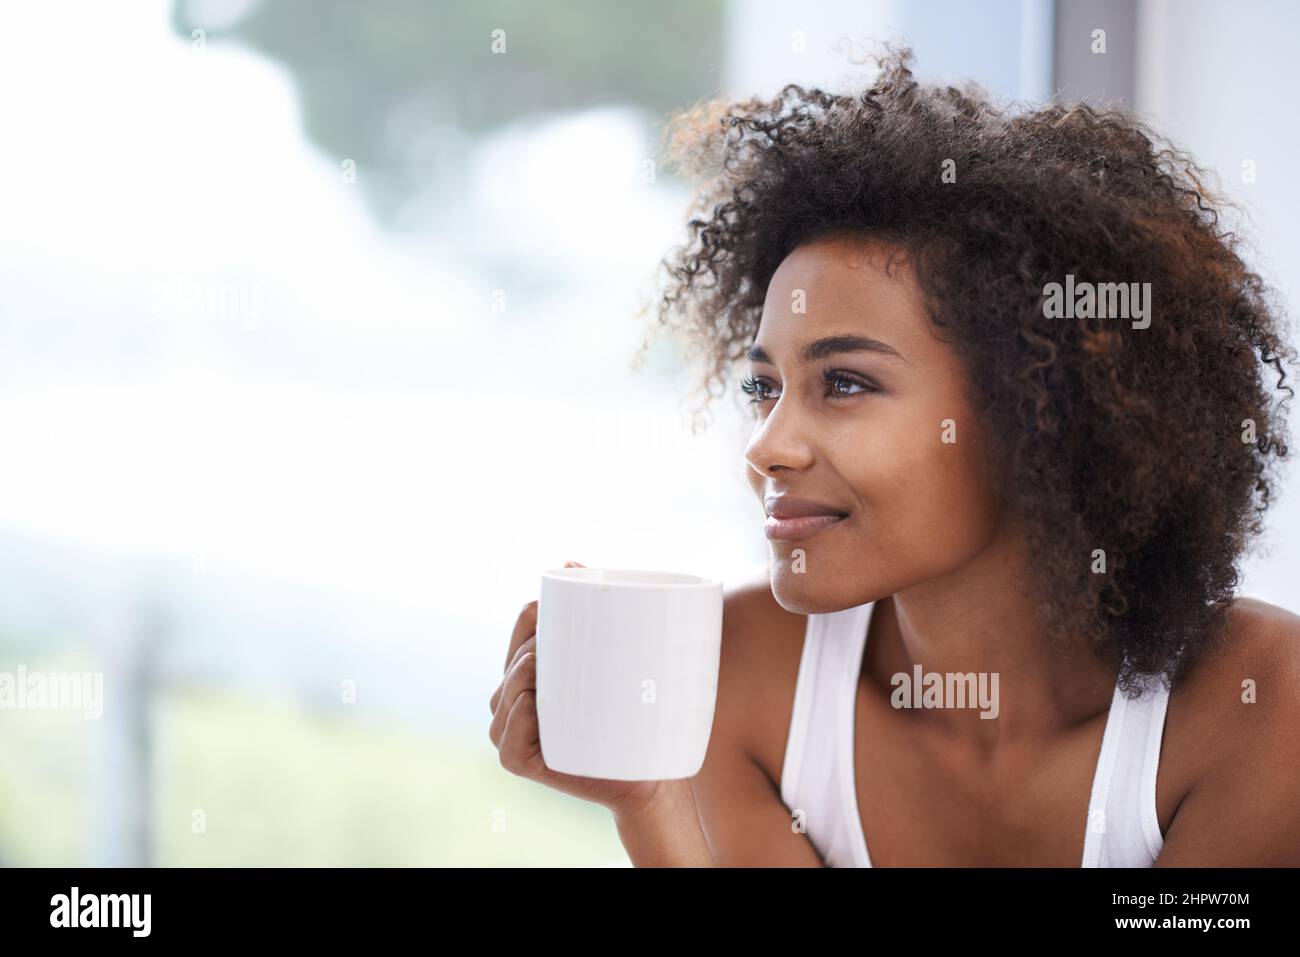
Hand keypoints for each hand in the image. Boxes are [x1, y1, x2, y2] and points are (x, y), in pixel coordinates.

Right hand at [488, 561, 664, 815]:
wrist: (651, 774)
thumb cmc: (635, 713)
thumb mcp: (621, 657)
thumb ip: (603, 608)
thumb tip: (569, 560)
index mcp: (534, 670)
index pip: (523, 629)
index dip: (534, 612)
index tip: (559, 602)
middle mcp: (516, 700)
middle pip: (512, 659)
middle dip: (529, 642)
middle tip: (560, 633)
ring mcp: (515, 733)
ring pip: (504, 696)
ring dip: (519, 675)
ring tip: (540, 660)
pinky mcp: (523, 763)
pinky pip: (507, 741)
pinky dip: (515, 720)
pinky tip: (529, 701)